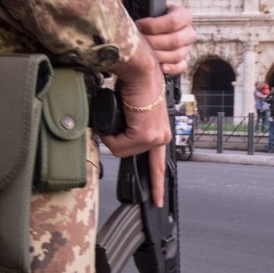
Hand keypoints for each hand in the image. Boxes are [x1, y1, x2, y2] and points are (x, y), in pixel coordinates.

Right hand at [101, 43, 172, 205]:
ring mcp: (155, 137)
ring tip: (120, 115)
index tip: (157, 200)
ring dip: (113, 136)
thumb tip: (114, 137)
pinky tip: (119, 118)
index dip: (157, 183)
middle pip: (130, 156)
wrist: (140, 72)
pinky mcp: (145, 135)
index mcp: (161, 133)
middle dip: (118, 144)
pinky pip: (118, 146)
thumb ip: (129, 129)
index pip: (159, 164)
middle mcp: (162, 137)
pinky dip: (111, 135)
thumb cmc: (135, 86)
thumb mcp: (133, 113)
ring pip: (122, 151)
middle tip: (117, 124)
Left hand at [135, 4, 195, 75]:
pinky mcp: (183, 61)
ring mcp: (187, 47)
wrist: (149, 31)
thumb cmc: (146, 17)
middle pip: (176, 40)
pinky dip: (171, 68)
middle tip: (138, 42)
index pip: (175, 20)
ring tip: (143, 54)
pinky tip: (160, 67)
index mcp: (183, 14)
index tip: (139, 25)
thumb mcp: (143, 4)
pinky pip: (181, 67)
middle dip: (153, 42)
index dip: (155, 25)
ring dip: (158, 55)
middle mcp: (188, 31)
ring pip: (178, 55)